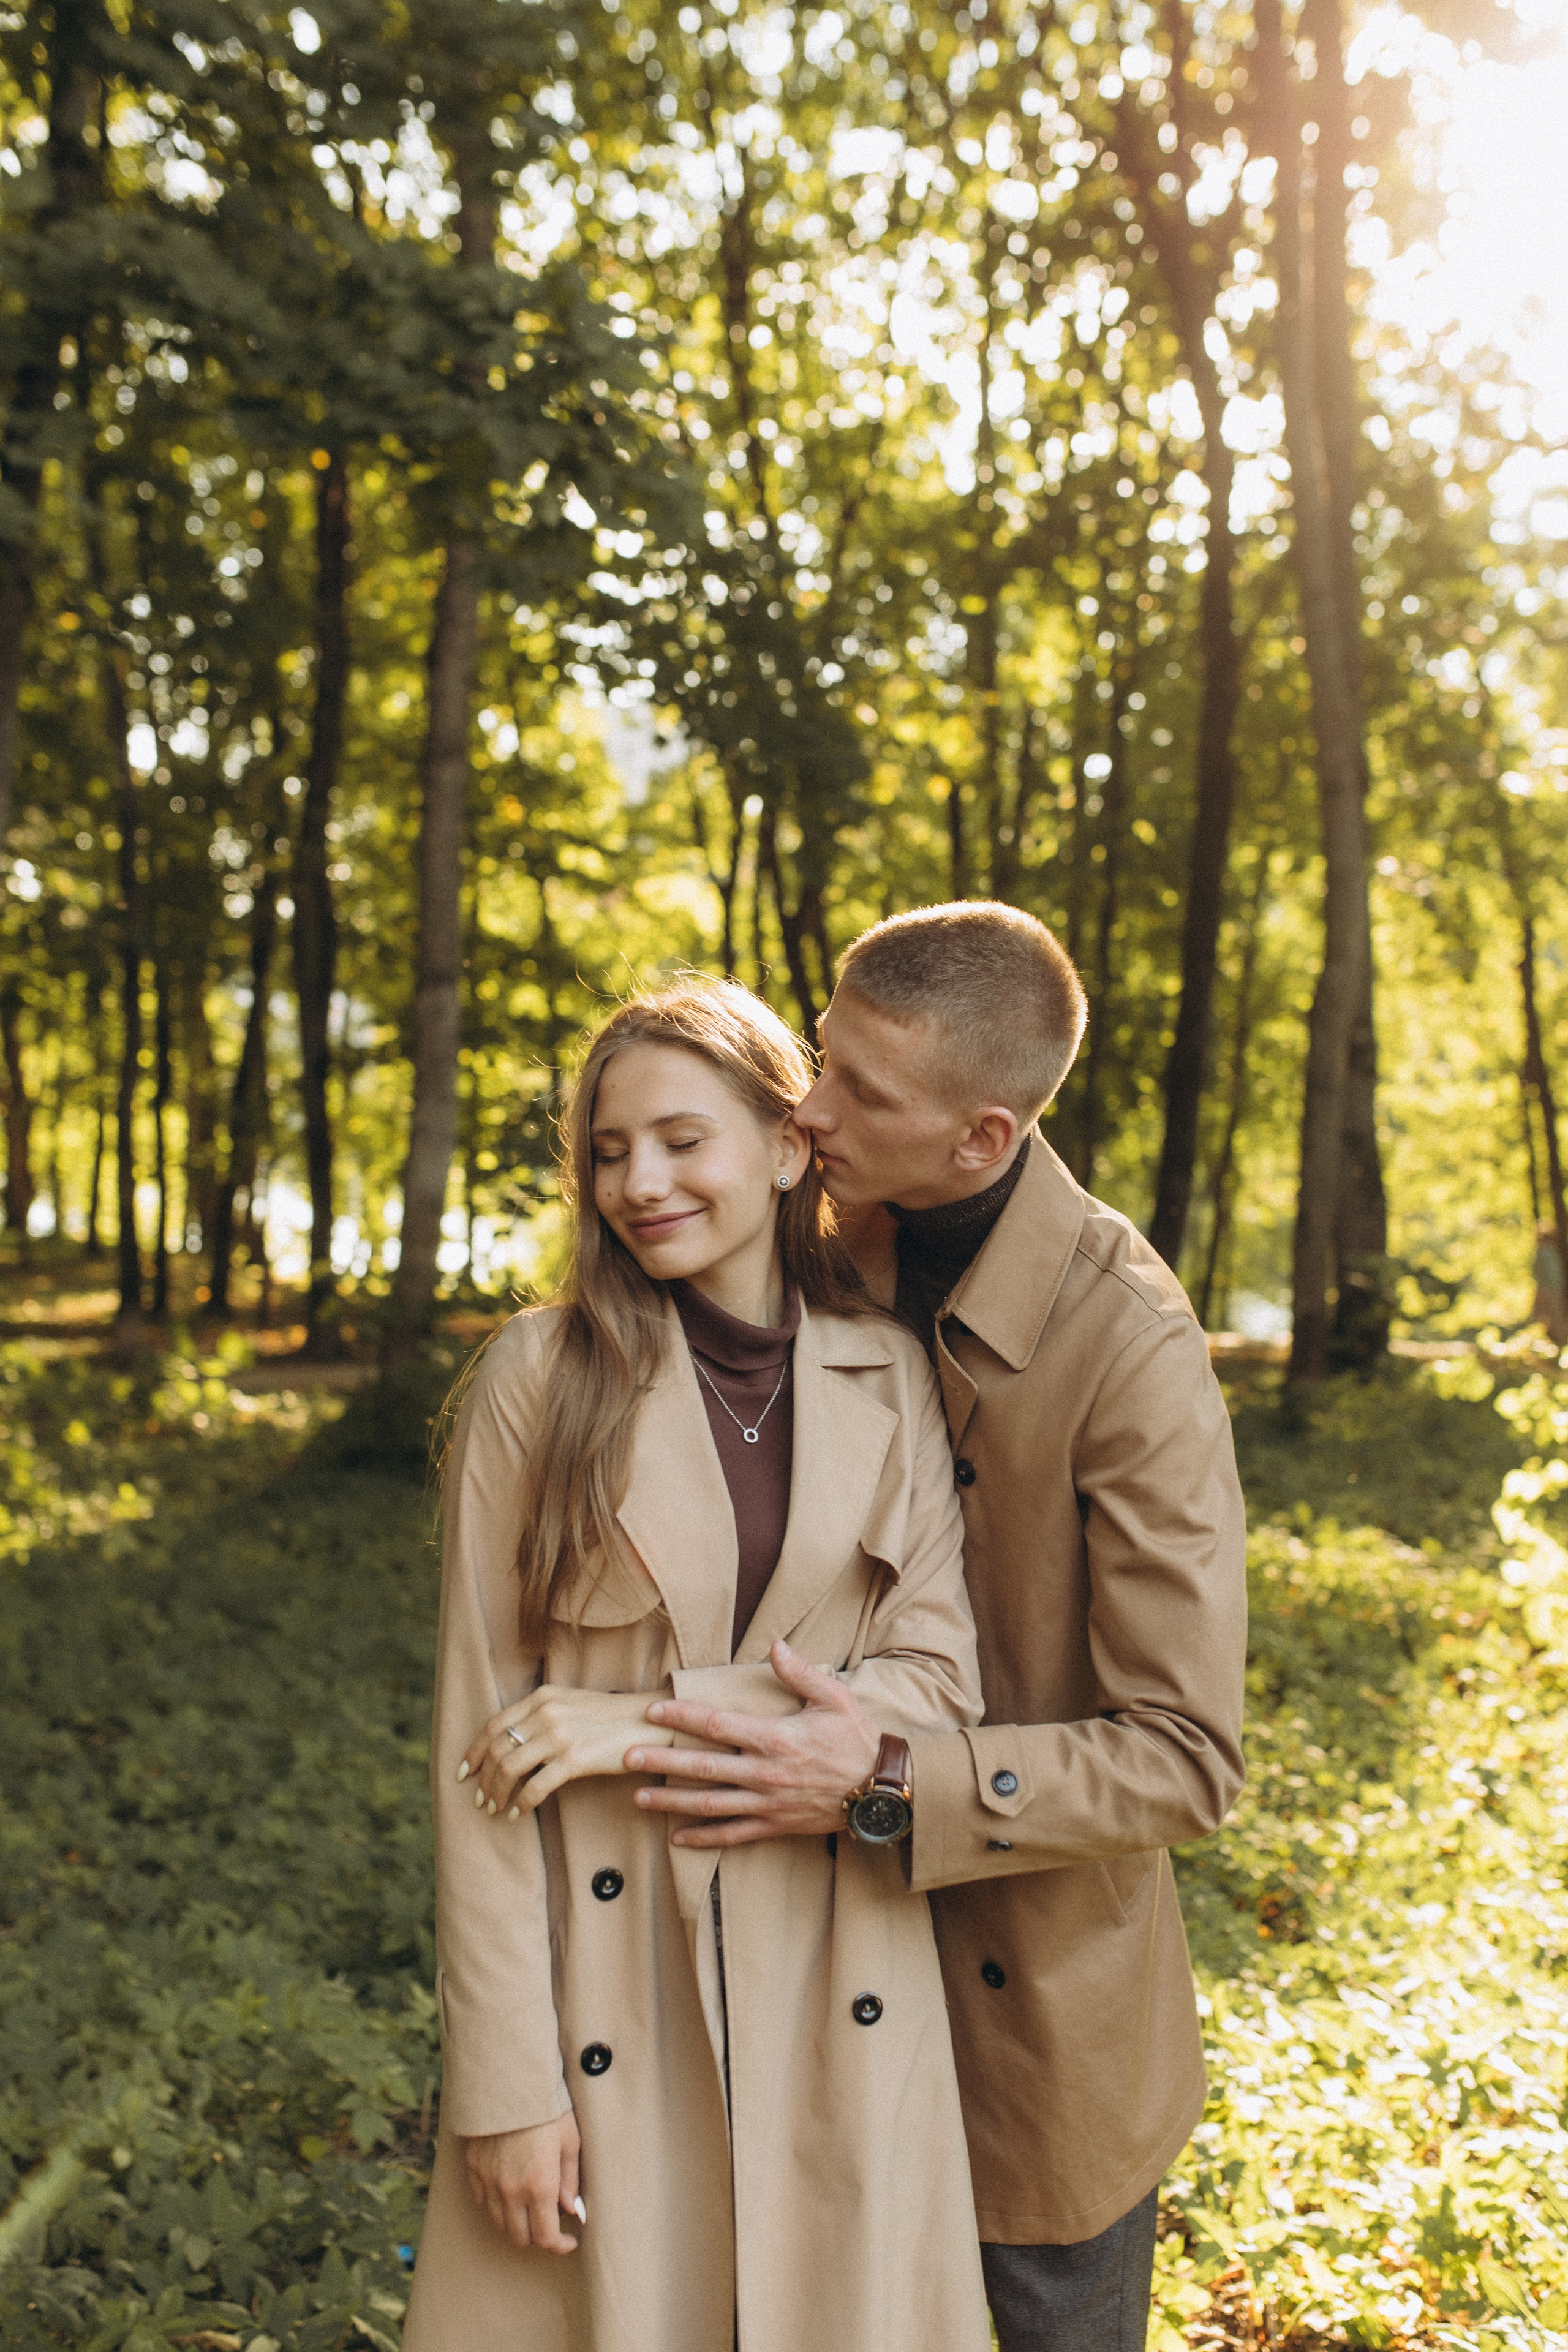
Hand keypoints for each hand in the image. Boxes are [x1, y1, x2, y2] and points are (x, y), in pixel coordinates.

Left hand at [461, 1689, 674, 1818]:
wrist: (645, 1722)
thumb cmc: (608, 1718)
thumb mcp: (569, 1704)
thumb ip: (540, 1715)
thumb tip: (510, 1744)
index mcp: (542, 1697)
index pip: (493, 1725)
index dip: (474, 1751)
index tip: (464, 1772)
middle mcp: (546, 1713)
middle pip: (498, 1749)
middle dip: (483, 1779)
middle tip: (479, 1799)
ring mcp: (560, 1735)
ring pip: (510, 1769)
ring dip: (497, 1793)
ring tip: (495, 1808)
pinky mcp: (574, 1759)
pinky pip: (535, 1786)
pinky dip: (521, 1803)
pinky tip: (518, 1812)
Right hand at [464, 2113, 581, 2252]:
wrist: (511, 2081)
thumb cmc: (547, 2109)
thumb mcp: (570, 2142)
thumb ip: (570, 2181)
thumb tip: (572, 2211)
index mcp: (539, 2185)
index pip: (546, 2237)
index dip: (560, 2246)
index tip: (569, 2241)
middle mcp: (510, 2189)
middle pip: (520, 2237)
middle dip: (538, 2237)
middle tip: (551, 2223)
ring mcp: (488, 2180)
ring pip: (499, 2223)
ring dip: (516, 2224)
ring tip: (530, 2209)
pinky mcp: (474, 2168)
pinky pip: (482, 2201)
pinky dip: (496, 2205)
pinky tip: (509, 2192)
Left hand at [627, 1639, 879, 1847]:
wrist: (881, 1790)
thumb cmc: (857, 1740)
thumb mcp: (834, 1698)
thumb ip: (800, 1672)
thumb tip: (775, 1645)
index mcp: (775, 1737)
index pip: (717, 1724)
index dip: (682, 1716)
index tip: (653, 1711)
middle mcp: (764, 1772)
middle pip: (702, 1766)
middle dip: (662, 1761)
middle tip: (627, 1757)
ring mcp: (767, 1802)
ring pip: (710, 1803)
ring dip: (672, 1801)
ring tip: (640, 1798)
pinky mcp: (775, 1825)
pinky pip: (733, 1834)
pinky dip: (704, 1838)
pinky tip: (678, 1838)